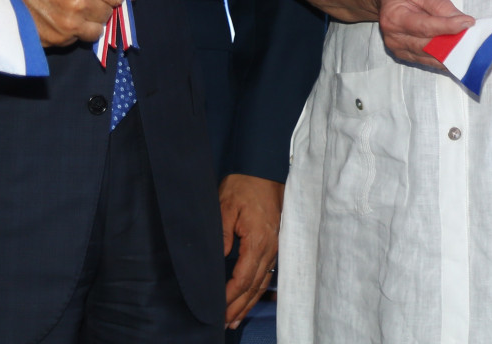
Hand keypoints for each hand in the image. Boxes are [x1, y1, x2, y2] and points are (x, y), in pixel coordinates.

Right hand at [2, 0, 122, 47]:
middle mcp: (81, 3)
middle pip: (108, 12)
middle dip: (100, 6)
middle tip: (84, 0)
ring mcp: (70, 25)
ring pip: (97, 30)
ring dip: (90, 23)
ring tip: (74, 13)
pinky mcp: (60, 40)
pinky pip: (78, 39)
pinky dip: (73, 32)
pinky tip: (59, 21)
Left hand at [220, 173, 283, 328]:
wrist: (264, 169)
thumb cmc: (244, 185)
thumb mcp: (225, 204)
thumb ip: (222, 232)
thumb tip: (220, 257)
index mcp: (258, 240)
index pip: (243, 277)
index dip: (229, 295)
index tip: (216, 307)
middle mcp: (270, 248)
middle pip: (254, 286)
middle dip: (238, 307)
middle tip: (223, 323)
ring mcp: (275, 247)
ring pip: (262, 283)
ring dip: (248, 303)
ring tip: (234, 320)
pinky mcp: (275, 244)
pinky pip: (267, 274)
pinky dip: (257, 290)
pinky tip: (250, 298)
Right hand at [373, 0, 474, 63]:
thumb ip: (440, 5)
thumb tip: (461, 20)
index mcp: (395, 17)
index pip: (426, 27)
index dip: (449, 26)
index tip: (468, 23)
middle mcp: (394, 37)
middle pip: (429, 46)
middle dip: (453, 43)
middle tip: (473, 38)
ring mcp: (398, 49)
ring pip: (430, 57)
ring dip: (450, 53)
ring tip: (468, 46)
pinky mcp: (404, 55)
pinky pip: (427, 60)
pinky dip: (442, 57)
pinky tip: (455, 52)